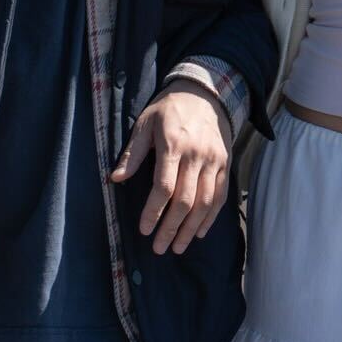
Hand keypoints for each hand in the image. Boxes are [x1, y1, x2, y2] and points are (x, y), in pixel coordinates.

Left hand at [113, 82, 232, 255]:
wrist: (205, 94)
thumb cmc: (169, 109)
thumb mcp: (145, 124)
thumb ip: (133, 153)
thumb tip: (115, 179)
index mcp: (174, 145)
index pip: (164, 187)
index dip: (154, 211)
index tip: (144, 230)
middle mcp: (197, 156)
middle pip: (185, 200)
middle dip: (171, 228)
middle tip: (159, 248)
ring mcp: (214, 161)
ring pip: (205, 202)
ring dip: (191, 228)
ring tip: (178, 246)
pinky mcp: (225, 164)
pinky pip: (220, 196)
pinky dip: (211, 217)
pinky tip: (200, 231)